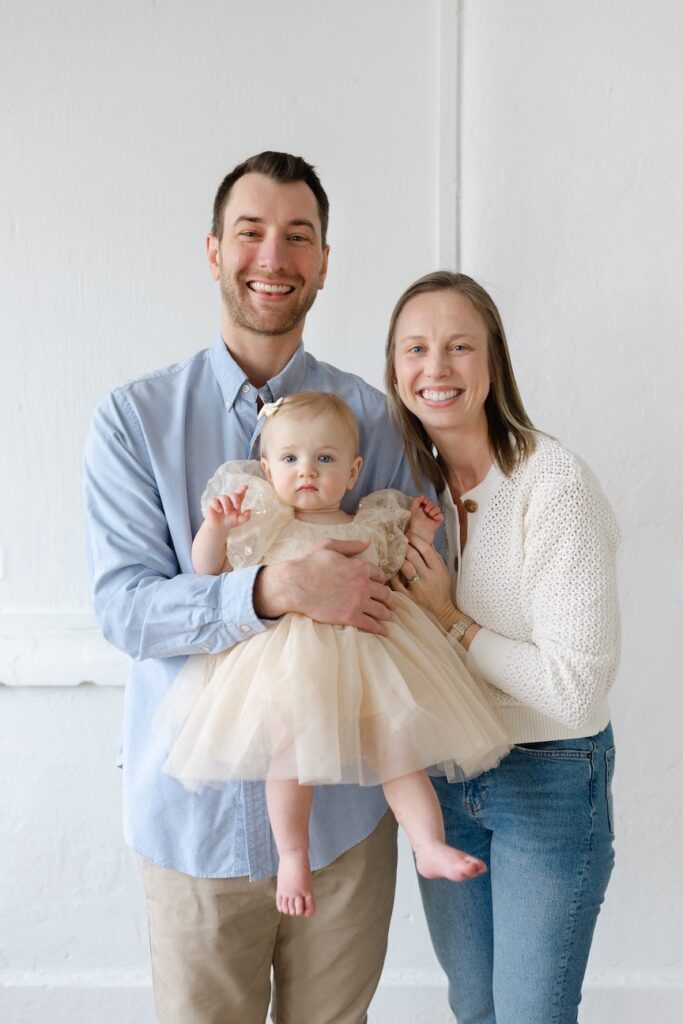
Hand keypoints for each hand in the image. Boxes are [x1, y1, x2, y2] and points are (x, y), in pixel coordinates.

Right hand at [204, 485, 251, 531]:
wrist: (219, 527)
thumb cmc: (229, 521)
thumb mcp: (239, 520)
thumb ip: (245, 517)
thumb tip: (249, 511)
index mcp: (235, 502)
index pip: (240, 494)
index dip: (242, 489)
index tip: (246, 486)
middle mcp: (228, 499)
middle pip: (233, 494)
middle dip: (236, 500)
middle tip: (237, 508)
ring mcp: (219, 499)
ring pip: (224, 497)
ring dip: (227, 505)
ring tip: (227, 513)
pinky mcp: (212, 502)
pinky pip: (214, 500)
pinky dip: (217, 505)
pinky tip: (220, 510)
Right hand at [254, 537, 394, 635]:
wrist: (296, 584)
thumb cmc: (309, 563)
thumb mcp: (329, 546)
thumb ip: (350, 545)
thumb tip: (367, 541)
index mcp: (360, 566)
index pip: (379, 574)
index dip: (381, 580)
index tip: (380, 585)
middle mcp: (363, 584)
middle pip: (385, 593)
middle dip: (389, 599)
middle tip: (391, 604)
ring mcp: (358, 601)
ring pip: (381, 610)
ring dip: (388, 614)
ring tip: (390, 618)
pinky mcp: (350, 616)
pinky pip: (371, 624)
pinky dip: (380, 628)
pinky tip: (384, 631)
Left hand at [389, 533, 454, 624]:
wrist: (443, 611)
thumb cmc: (442, 588)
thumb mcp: (443, 571)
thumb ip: (435, 557)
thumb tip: (424, 541)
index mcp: (438, 570)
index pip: (426, 550)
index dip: (416, 540)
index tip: (409, 535)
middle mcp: (428, 578)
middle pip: (413, 556)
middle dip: (405, 546)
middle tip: (399, 543)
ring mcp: (418, 588)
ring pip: (405, 567)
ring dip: (398, 559)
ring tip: (395, 555)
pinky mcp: (410, 597)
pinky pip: (397, 583)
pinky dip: (392, 575)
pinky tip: (391, 571)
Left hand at [408, 495, 443, 544]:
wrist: (420, 532)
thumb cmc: (414, 522)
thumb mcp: (412, 509)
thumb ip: (416, 500)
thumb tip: (422, 496)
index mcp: (420, 509)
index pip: (426, 500)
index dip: (426, 500)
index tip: (424, 503)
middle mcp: (426, 512)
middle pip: (432, 503)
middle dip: (430, 505)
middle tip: (426, 511)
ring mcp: (432, 517)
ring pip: (437, 508)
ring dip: (433, 510)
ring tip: (430, 515)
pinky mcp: (438, 521)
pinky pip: (441, 514)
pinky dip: (437, 515)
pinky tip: (434, 518)